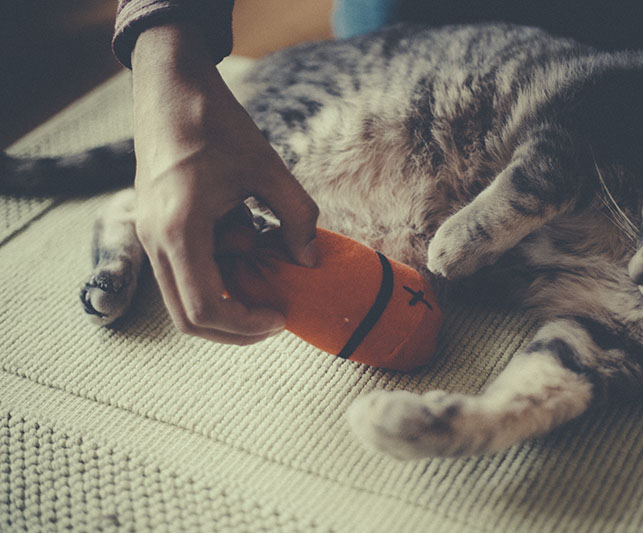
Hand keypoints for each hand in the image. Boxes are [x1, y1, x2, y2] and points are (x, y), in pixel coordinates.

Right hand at [130, 23, 318, 344]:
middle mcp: (155, 240)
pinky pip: (181, 274)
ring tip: (262, 270)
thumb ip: (297, 217)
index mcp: (181, 229)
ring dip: (225, 300)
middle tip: (274, 317)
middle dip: (235, 327)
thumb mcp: (269, 168)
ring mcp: (149, 236)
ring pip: (182, 300)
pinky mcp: (154, 228)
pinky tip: (245, 245)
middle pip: (188, 318)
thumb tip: (309, 260)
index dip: (246, 326)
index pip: (207, 308)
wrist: (171, 88)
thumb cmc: (218, 123)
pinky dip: (215, 276)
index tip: (281, 317)